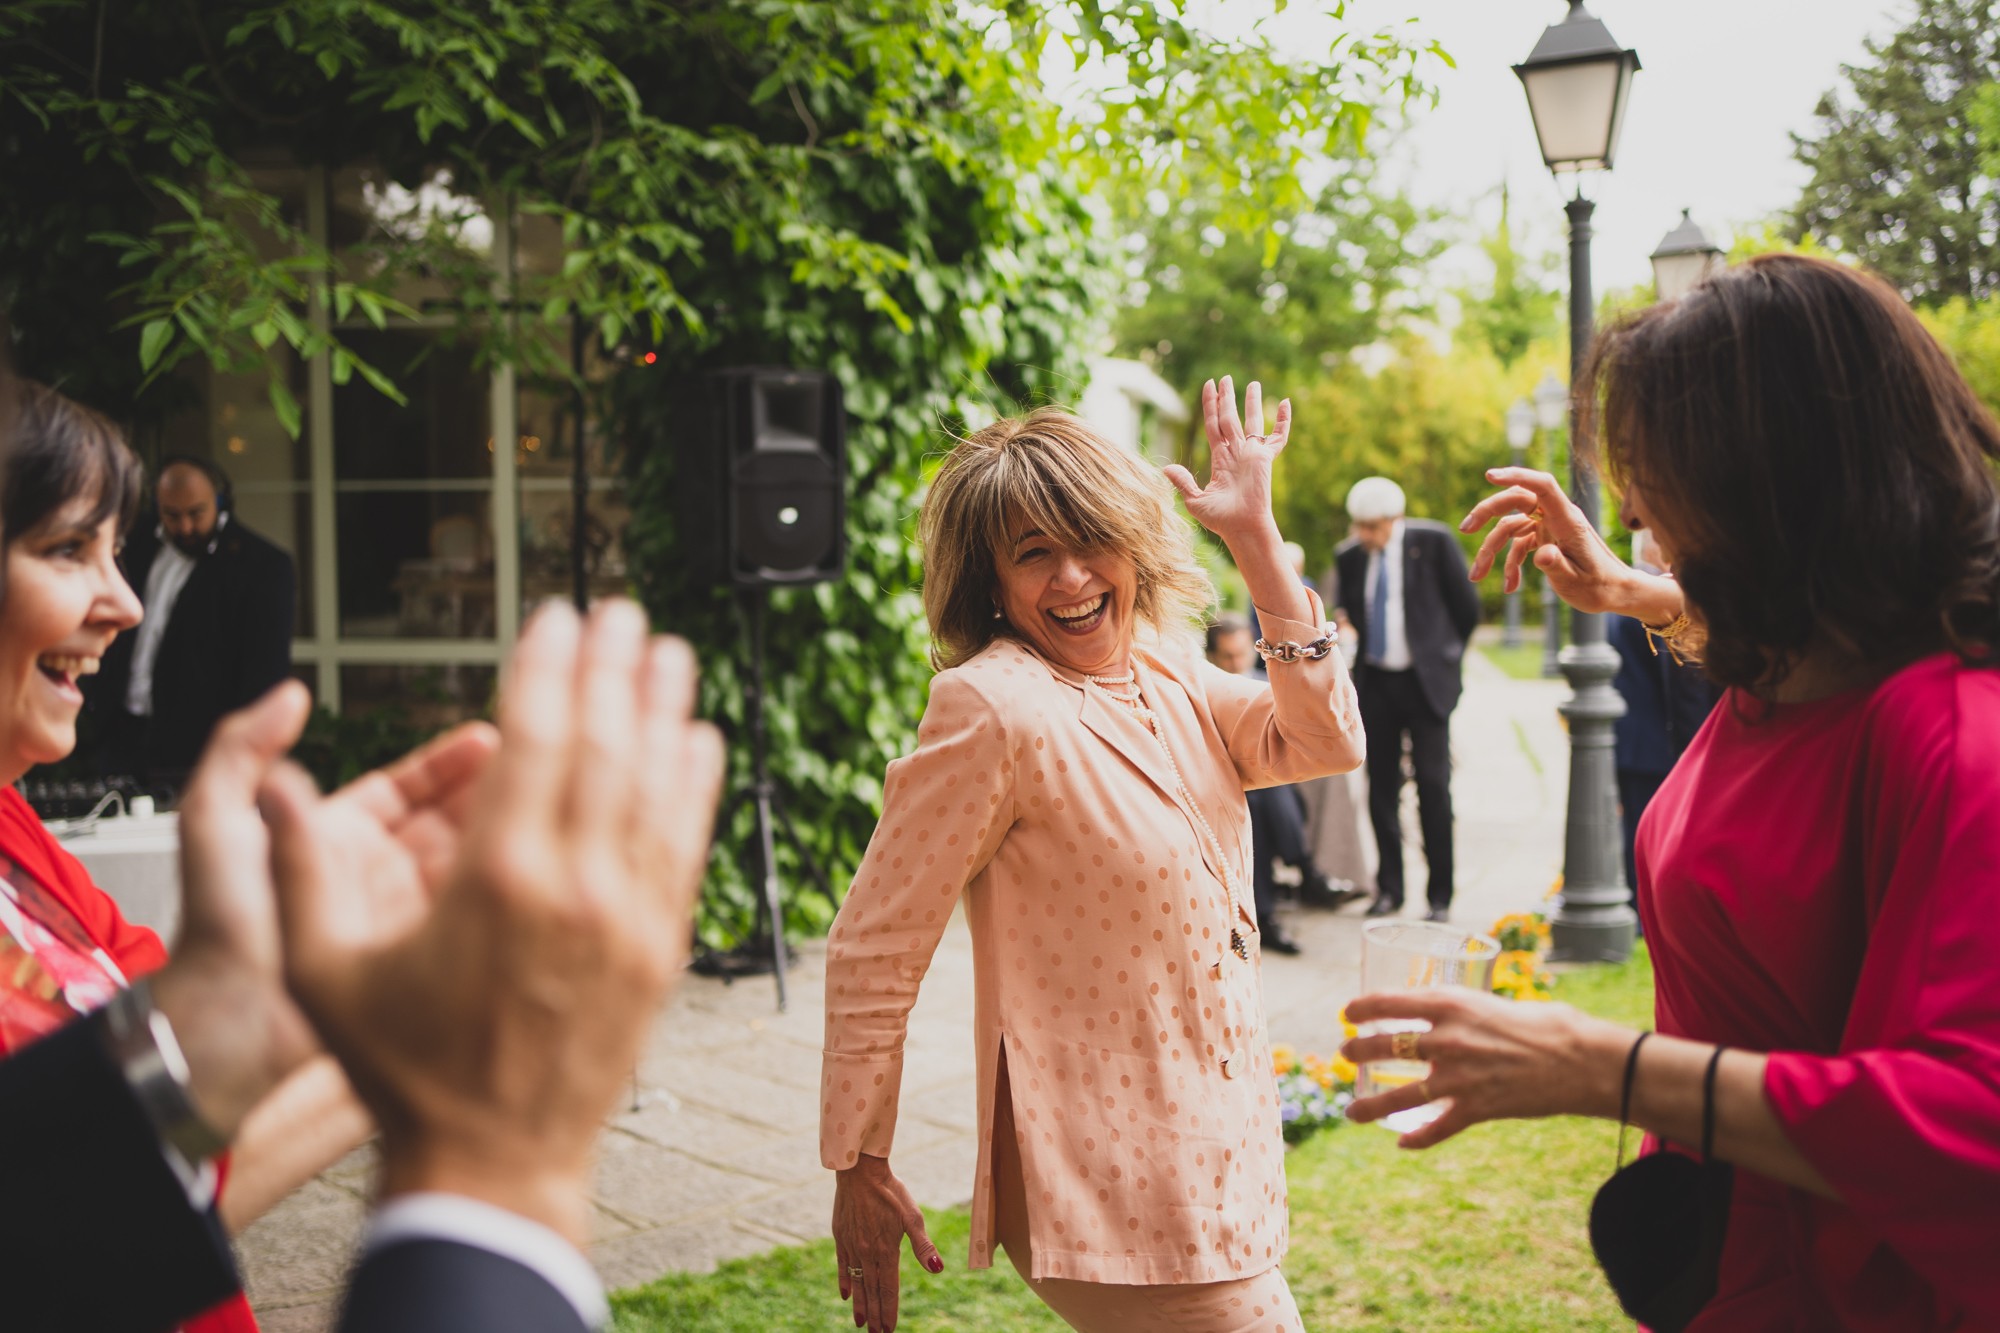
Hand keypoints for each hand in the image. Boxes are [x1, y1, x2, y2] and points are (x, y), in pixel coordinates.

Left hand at [150, 683, 493, 1139]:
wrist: (230, 1027)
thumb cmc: (218, 934)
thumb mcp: (216, 822)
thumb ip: (243, 749)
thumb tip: (289, 697)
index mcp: (335, 840)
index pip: (408, 788)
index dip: (450, 763)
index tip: (490, 739)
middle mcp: (377, 878)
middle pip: (451, 822)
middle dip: (495, 792)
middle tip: (537, 766)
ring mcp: (405, 922)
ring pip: (470, 867)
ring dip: (507, 836)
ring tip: (545, 810)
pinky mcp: (427, 964)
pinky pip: (475, 918)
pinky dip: (504, 890)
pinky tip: (531, 868)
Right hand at [263, 600, 724, 1245]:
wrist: (496, 1159)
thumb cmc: (409, 1072)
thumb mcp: (326, 972)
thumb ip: (301, 872)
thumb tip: (275, 785)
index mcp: (496, 876)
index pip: (536, 737)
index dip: (550, 666)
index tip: (560, 616)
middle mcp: (575, 885)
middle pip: (606, 745)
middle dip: (614, 667)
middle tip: (622, 611)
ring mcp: (629, 917)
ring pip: (657, 786)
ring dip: (664, 710)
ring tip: (669, 652)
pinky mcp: (661, 948)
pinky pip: (685, 844)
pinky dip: (693, 785)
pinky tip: (697, 741)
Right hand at [834, 1153, 942, 1332]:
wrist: (861, 1171)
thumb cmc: (892, 1192)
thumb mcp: (912, 1216)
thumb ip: (923, 1245)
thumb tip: (938, 1268)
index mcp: (886, 1250)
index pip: (888, 1288)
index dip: (890, 1310)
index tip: (889, 1330)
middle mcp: (867, 1252)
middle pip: (871, 1291)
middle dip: (875, 1315)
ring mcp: (851, 1246)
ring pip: (856, 1282)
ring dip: (860, 1305)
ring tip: (860, 1324)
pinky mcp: (841, 1237)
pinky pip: (842, 1266)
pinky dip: (845, 1282)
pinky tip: (846, 1296)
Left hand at [1166, 376, 1289, 544]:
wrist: (1242, 527)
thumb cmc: (1221, 520)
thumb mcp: (1195, 501)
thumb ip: (1182, 482)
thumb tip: (1166, 469)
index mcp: (1220, 458)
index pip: (1213, 425)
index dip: (1210, 406)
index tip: (1208, 386)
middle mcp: (1236, 452)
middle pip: (1230, 417)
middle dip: (1227, 398)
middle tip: (1226, 378)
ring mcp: (1251, 454)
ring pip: (1252, 421)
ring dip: (1252, 401)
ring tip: (1253, 383)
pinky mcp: (1265, 458)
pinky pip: (1278, 437)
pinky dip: (1284, 421)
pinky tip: (1287, 402)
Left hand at [1340, 988, 1627, 1148]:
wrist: (1583, 1061)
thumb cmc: (1547, 1024)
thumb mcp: (1494, 1003)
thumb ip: (1465, 1011)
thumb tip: (1446, 1014)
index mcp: (1452, 1004)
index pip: (1390, 1002)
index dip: (1362, 1008)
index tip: (1348, 1013)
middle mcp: (1447, 1039)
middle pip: (1385, 1046)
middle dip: (1358, 1051)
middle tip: (1345, 1053)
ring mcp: (1459, 1078)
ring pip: (1400, 1096)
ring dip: (1370, 1105)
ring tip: (1350, 1110)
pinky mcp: (1476, 1109)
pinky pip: (1438, 1129)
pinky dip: (1418, 1139)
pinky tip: (1402, 1144)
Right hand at [1459, 467, 1676, 619]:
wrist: (1615, 592)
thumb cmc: (1600, 587)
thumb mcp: (1577, 581)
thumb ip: (1557, 565)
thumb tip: (1541, 554)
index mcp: (1568, 520)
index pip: (1543, 487)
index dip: (1518, 476)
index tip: (1490, 476)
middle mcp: (1556, 518)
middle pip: (1517, 500)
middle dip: (1488, 511)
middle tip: (1466, 529)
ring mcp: (1549, 528)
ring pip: (1510, 526)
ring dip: (1490, 550)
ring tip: (1475, 576)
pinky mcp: (1544, 540)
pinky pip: (1517, 545)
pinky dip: (1509, 565)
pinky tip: (1510, 587)